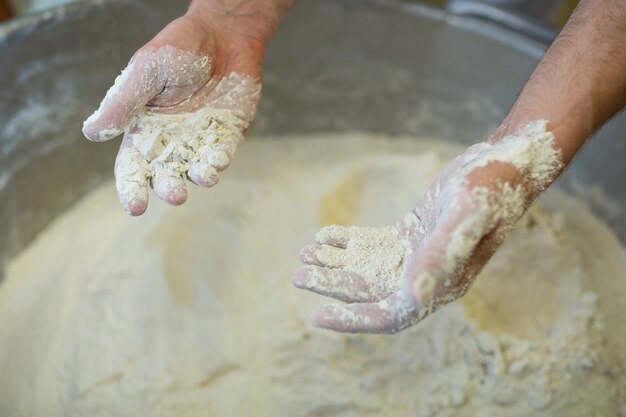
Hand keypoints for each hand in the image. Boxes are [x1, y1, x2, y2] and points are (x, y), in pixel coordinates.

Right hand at [82, 1, 287, 214]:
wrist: (223, 35)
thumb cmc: (179, 49)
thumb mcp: (146, 70)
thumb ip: (123, 103)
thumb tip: (90, 132)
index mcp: (143, 131)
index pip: (132, 168)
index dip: (132, 189)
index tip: (136, 207)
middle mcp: (171, 143)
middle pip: (165, 176)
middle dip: (169, 189)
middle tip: (174, 195)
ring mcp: (200, 142)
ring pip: (196, 171)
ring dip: (199, 178)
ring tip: (203, 177)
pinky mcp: (226, 137)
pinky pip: (222, 156)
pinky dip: (221, 160)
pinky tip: (219, 158)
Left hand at [293, 121, 563, 332]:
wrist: (505, 163)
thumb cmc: (492, 187)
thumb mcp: (464, 216)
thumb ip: (440, 254)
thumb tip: (412, 296)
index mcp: (442, 283)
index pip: (390, 315)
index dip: (352, 319)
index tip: (315, 315)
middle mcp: (429, 277)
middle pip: (372, 291)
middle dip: (334, 286)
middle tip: (299, 274)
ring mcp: (419, 256)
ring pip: (369, 269)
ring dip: (336, 264)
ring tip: (304, 253)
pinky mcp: (414, 235)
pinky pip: (375, 246)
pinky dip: (349, 243)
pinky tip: (325, 235)